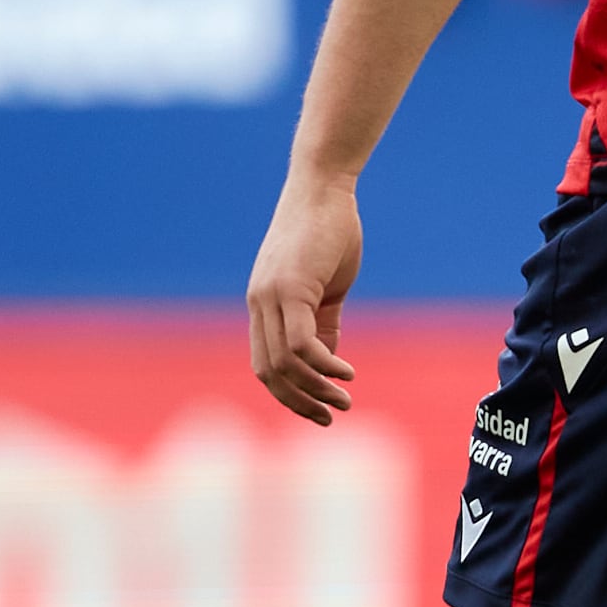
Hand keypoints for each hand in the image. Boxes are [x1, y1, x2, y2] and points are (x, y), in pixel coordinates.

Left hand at [248, 175, 363, 423]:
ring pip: (284, 362)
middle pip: (269, 372)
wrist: (324, 188)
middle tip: (332, 417)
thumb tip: (328, 362)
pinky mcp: (290, 288)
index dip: (289, 394)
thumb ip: (324, 323)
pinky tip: (347, 372)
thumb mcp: (326, 286)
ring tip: (345, 401)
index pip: (265, 364)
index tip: (319, 410)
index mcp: (264, 305)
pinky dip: (324, 365)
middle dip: (300, 402)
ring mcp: (271, 296)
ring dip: (315, 389)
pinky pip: (301, 343)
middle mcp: (259, 303)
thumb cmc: (329, 231)